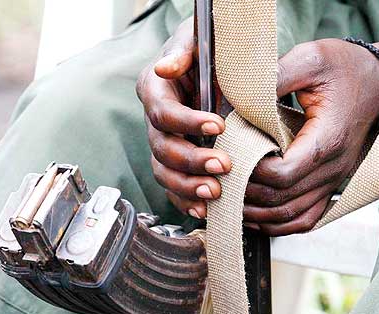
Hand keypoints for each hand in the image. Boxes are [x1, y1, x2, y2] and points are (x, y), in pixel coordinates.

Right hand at [136, 18, 230, 219]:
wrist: (209, 70)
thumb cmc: (204, 52)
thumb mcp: (195, 40)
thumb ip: (183, 50)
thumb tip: (166, 68)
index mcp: (155, 91)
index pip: (162, 112)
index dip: (187, 122)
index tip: (218, 126)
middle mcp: (155, 121)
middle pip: (163, 148)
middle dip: (192, 160)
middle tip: (223, 165)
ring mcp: (163, 144)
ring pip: (164, 172)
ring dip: (188, 185)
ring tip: (215, 192)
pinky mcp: (174, 162)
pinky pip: (172, 187)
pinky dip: (186, 200)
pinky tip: (204, 209)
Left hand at [244, 38, 378, 235]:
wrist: (378, 81)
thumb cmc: (345, 68)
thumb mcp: (310, 59)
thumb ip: (275, 76)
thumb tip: (238, 94)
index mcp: (326, 140)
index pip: (283, 173)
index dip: (252, 172)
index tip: (231, 158)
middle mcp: (332, 167)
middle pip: (282, 199)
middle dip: (246, 194)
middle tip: (219, 182)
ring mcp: (332, 180)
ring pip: (291, 215)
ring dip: (258, 214)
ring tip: (230, 203)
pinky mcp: (330, 183)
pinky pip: (306, 218)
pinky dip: (279, 224)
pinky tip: (257, 217)